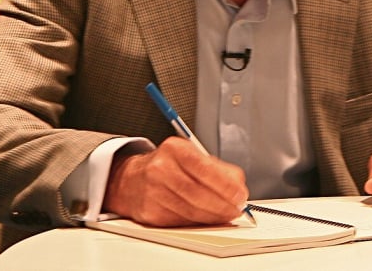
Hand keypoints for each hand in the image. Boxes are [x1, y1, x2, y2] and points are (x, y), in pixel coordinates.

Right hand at [103, 136, 248, 225]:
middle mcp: (161, 168)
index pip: (204, 168)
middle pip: (197, 192)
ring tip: (226, 215)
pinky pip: (180, 221)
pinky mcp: (150, 212)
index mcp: (175, 148)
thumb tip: (237, 185)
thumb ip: (216, 167)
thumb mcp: (190, 155)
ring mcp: (153, 191)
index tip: (240, 195)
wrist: (131, 179)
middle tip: (236, 209)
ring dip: (213, 216)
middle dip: (222, 204)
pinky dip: (198, 222)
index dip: (225, 185)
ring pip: (190, 210)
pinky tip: (207, 219)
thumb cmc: (168, 165)